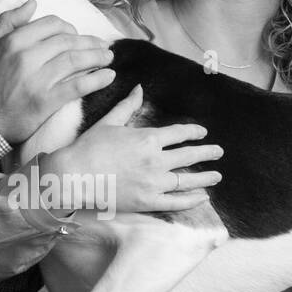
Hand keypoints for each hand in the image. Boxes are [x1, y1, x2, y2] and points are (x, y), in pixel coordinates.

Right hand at [0, 0, 115, 143]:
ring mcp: (38, 79)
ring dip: (97, 57)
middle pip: (68, 41)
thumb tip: (32, 3)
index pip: (52, 25)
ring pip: (76, 60)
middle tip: (102, 46)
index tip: (77, 35)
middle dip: (89, 42)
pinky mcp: (47, 100)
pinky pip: (78, 86)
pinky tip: (108, 76)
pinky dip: (97, 80)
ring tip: (109, 57)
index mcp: (14, 41)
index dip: (69, 27)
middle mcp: (27, 57)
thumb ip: (8, 20)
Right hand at [38, 86, 223, 212]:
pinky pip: (176, 203)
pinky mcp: (147, 202)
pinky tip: (202, 198)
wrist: (74, 175)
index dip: (194, 132)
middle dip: (207, 152)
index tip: (202, 132)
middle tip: (218, 151)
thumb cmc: (88, 147)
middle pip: (189, 155)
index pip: (179, 133)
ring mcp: (153, 183)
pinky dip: (191, 201)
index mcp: (148, 138)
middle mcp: (156, 160)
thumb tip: (139, 88)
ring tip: (217, 176)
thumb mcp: (110, 122)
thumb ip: (128, 106)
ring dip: (205, 177)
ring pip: (187, 180)